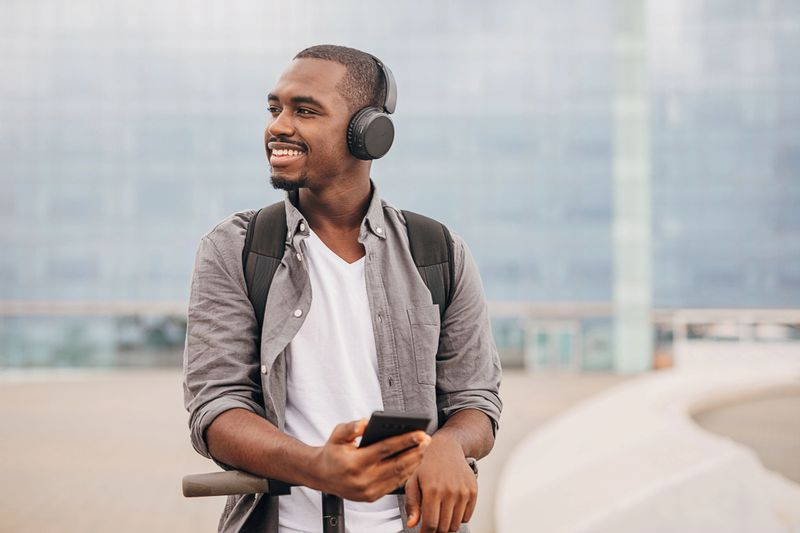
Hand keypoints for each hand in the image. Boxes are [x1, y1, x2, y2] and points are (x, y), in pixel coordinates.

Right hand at [314, 418, 430, 501]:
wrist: (321, 476)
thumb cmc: (332, 452)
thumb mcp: (337, 435)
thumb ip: (351, 428)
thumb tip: (365, 422)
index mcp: (354, 463)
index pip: (385, 449)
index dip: (405, 441)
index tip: (420, 433)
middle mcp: (362, 480)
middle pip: (397, 464)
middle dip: (415, 452)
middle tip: (427, 440)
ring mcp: (368, 491)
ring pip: (398, 476)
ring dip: (414, 462)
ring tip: (424, 449)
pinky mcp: (372, 497)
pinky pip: (394, 485)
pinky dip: (406, 473)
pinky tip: (414, 462)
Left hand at [404, 433, 476, 531]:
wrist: (447, 449)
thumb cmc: (427, 466)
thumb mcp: (413, 482)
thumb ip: (411, 504)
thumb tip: (412, 524)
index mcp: (432, 489)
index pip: (431, 524)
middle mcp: (449, 491)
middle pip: (444, 527)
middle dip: (436, 530)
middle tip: (431, 524)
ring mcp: (463, 492)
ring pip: (455, 524)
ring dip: (447, 525)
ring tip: (440, 516)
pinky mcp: (473, 491)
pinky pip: (466, 517)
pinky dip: (458, 518)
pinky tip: (450, 509)